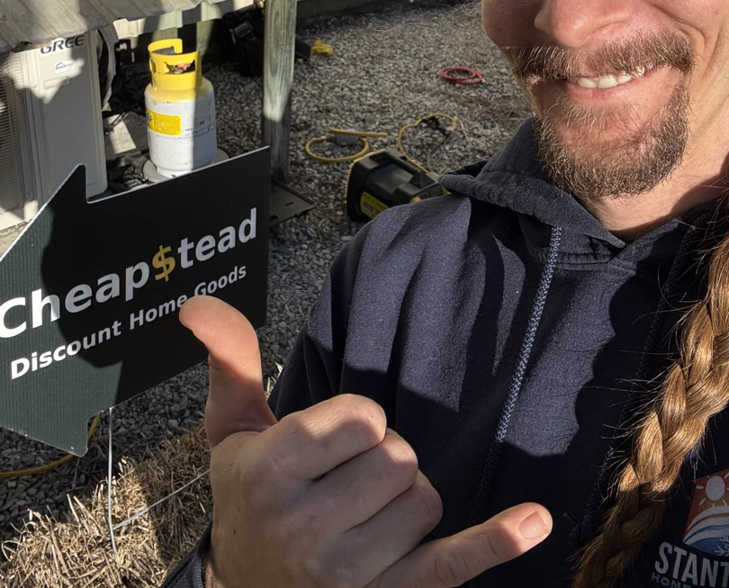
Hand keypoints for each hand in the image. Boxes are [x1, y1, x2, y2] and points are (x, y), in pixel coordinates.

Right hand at [179, 296, 551, 587]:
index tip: (330, 444)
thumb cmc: (250, 498)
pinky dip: (495, 542)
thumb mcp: (231, 431)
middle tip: (344, 484)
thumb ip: (228, 361)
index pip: (362, 417)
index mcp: (269, 474)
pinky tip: (532, 519)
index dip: (355, 422)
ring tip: (362, 519)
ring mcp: (348, 573)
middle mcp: (305, 529)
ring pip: (425, 499)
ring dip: (406, 501)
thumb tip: (196, 303)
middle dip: (381, 460)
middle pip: (399, 457)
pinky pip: (451, 563)